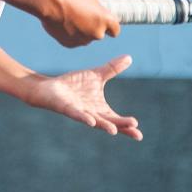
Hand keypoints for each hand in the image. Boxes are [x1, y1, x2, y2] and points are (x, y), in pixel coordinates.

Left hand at [23, 55, 141, 140]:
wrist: (51, 87)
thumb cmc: (74, 85)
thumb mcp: (96, 75)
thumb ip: (112, 69)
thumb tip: (129, 57)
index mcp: (100, 109)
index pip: (116, 119)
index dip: (127, 126)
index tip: (139, 133)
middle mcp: (92, 114)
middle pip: (109, 122)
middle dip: (121, 126)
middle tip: (134, 129)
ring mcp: (80, 112)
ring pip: (94, 121)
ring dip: (104, 126)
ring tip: (114, 131)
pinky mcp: (67, 109)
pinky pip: (76, 115)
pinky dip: (83, 118)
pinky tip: (90, 121)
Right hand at [41, 0, 120, 47]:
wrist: (49, 1)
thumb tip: (92, 2)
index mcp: (105, 19)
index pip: (115, 30)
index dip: (111, 26)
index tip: (105, 22)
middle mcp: (96, 33)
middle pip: (99, 34)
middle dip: (93, 27)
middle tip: (83, 16)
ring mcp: (83, 40)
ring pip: (85, 38)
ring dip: (82, 31)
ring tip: (71, 17)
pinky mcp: (69, 44)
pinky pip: (73, 40)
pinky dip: (70, 34)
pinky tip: (63, 23)